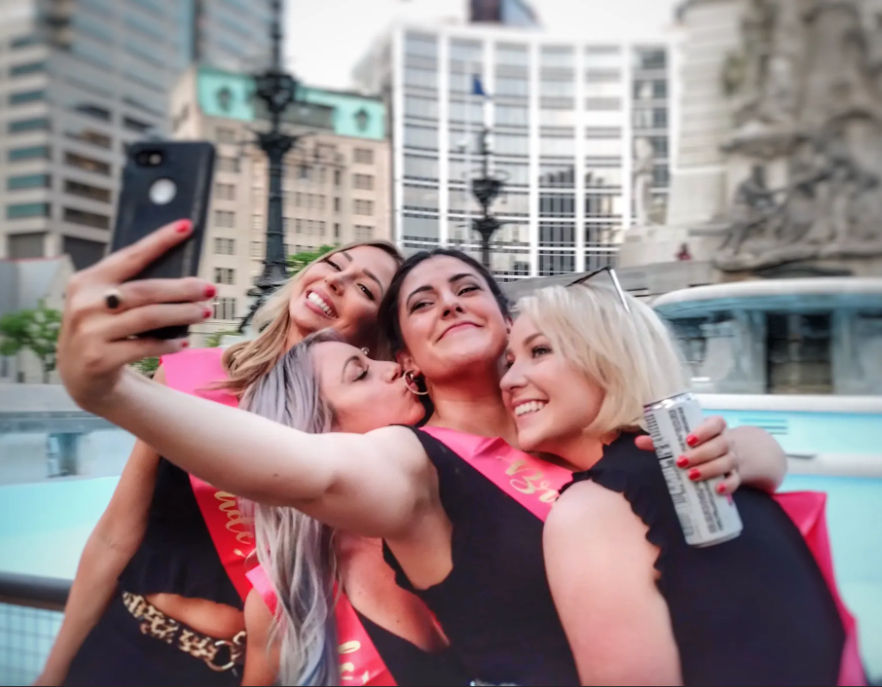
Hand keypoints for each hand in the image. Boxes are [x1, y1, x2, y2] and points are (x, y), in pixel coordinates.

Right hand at [58, 219, 213, 410]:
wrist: (78, 375)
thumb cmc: (102, 329)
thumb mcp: (104, 303)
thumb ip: (132, 287)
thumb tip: (183, 273)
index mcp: (87, 281)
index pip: (130, 256)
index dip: (159, 241)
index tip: (186, 226)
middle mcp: (85, 304)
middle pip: (145, 290)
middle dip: (182, 289)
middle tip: (210, 289)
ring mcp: (90, 332)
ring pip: (149, 317)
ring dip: (183, 314)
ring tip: (205, 312)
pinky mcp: (100, 359)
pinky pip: (145, 347)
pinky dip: (169, 344)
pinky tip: (185, 342)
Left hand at [634, 415, 739, 493]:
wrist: (728, 455)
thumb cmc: (700, 445)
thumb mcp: (683, 439)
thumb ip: (662, 440)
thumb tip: (638, 441)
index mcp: (715, 427)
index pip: (716, 423)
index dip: (704, 431)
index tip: (688, 440)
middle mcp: (726, 441)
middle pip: (720, 445)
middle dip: (700, 454)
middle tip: (681, 462)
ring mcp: (733, 459)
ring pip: (727, 462)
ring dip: (709, 469)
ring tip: (691, 476)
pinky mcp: (736, 475)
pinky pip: (735, 480)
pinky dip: (728, 485)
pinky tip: (717, 490)